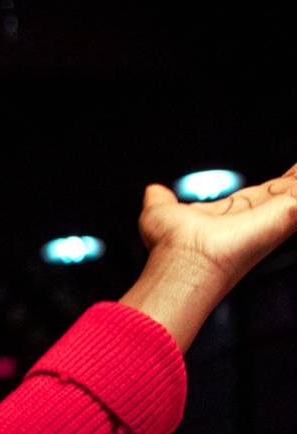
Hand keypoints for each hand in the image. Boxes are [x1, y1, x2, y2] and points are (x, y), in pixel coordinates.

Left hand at [137, 163, 296, 293]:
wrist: (181, 262)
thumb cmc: (170, 247)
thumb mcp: (161, 214)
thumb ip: (161, 201)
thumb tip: (153, 191)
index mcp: (241, 212)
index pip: (273, 192)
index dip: (288, 179)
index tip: (295, 170)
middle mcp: (265, 216)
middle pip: (293, 188)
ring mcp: (280, 217)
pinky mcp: (289, 215)